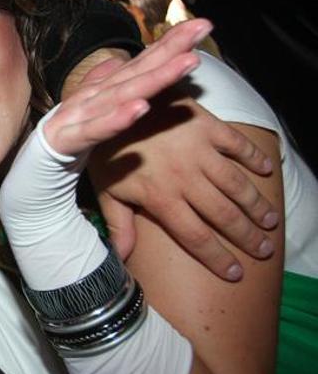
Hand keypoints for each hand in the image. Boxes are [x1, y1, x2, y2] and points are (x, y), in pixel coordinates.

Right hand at [41, 20, 207, 156]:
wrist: (29, 173)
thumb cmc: (65, 142)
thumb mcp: (91, 114)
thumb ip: (102, 86)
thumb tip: (116, 63)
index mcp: (101, 92)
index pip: (140, 64)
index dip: (169, 43)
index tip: (202, 26)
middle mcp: (92, 97)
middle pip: (137, 71)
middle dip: (170, 49)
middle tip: (202, 28)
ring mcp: (79, 116)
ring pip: (122, 95)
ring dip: (155, 78)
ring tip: (186, 63)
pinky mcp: (66, 139)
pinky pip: (95, 130)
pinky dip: (116, 119)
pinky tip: (139, 107)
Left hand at [79, 22, 278, 281]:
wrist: (110, 100)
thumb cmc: (105, 148)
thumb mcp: (106, 188)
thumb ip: (119, 224)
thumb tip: (121, 258)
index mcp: (160, 197)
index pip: (194, 236)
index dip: (216, 257)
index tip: (235, 273)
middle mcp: (184, 178)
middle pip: (222, 215)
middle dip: (245, 236)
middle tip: (264, 250)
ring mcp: (198, 150)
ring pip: (235, 184)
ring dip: (256, 204)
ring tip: (270, 222)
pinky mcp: (206, 125)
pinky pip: (236, 144)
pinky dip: (254, 157)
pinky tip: (267, 170)